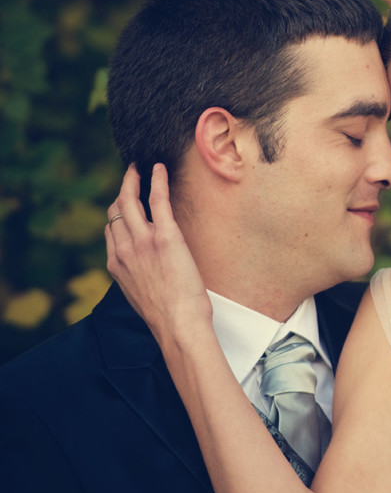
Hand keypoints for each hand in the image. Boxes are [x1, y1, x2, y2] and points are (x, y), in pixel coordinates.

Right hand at [105, 163, 211, 341]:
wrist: (177, 325)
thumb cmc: (167, 316)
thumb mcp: (140, 295)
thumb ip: (137, 275)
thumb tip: (146, 267)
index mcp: (116, 264)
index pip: (111, 229)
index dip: (118, 214)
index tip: (126, 202)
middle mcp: (124, 249)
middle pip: (116, 210)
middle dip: (122, 189)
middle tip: (130, 174)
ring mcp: (143, 241)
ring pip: (130, 200)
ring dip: (133, 179)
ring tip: (139, 167)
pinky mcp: (165, 236)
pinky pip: (157, 200)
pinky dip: (157, 180)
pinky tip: (158, 169)